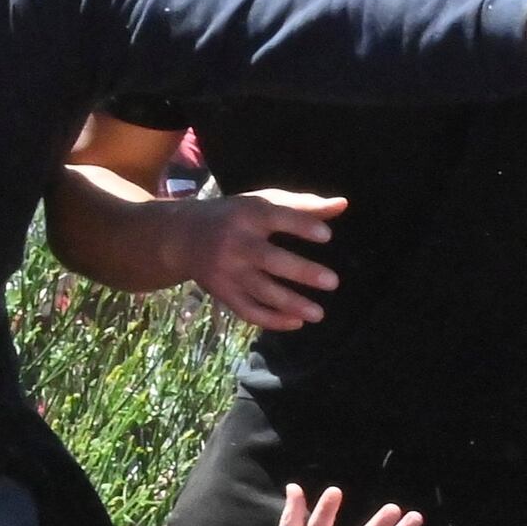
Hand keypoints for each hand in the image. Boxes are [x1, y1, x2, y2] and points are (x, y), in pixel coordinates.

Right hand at [184, 189, 345, 331]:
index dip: (300, 225)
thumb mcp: (262, 203)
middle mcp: (235, 242)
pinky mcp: (222, 292)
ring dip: (291, 304)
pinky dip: (271, 320)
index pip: (275, 216)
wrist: (183, 236)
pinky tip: (296, 323)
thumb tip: (343, 205)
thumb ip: (302, 205)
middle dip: (301, 271)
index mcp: (247, 214)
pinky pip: (248, 310)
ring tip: (319, 313)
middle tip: (332, 282)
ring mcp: (227, 270)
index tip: (327, 236)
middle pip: (269, 259)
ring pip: (260, 291)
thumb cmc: (236, 216)